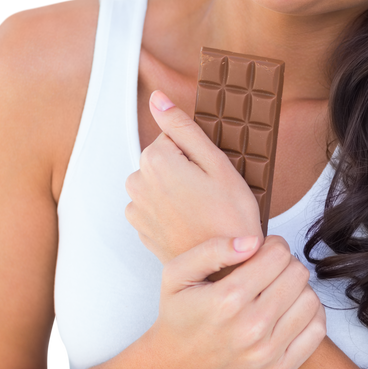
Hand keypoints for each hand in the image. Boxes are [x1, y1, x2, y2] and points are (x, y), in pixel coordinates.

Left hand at [125, 91, 262, 265]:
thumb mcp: (217, 164)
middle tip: (210, 195)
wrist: (225, 270)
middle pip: (162, 159)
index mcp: (156, 160)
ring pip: (158, 183)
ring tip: (201, 211)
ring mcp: (136, 208)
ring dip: (176, 190)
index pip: (172, 137)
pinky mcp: (140, 228)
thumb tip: (157, 98)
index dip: (197, 154)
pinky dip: (170, 211)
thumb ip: (183, 127)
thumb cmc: (230, 218)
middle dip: (184, 171)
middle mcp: (137, 182)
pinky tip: (190, 223)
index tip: (211, 176)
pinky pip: (154, 206)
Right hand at [142, 233, 326, 368]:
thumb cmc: (178, 315)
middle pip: (297, 275)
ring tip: (278, 291)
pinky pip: (316, 330)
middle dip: (285, 265)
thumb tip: (253, 241)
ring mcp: (267, 352)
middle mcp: (250, 327)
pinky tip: (289, 310)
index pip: (278, 255)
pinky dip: (309, 315)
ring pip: (310, 300)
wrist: (176, 367)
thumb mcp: (178, 273)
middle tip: (269, 271)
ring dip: (297, 290)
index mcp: (227, 299)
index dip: (273, 246)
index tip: (262, 252)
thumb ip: (213, 249)